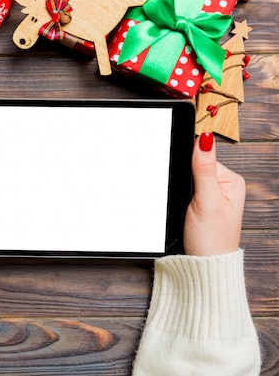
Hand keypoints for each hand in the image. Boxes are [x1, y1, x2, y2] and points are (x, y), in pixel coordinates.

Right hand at [184, 132, 245, 255]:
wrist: (201, 268)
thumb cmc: (211, 239)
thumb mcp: (207, 200)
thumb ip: (204, 169)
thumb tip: (204, 138)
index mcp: (231, 180)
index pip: (202, 156)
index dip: (187, 165)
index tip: (185, 184)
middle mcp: (221, 185)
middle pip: (192, 168)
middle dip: (181, 180)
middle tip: (186, 202)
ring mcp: (209, 196)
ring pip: (184, 180)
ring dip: (177, 191)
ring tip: (184, 209)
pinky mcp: (196, 206)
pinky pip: (181, 192)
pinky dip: (175, 198)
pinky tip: (179, 210)